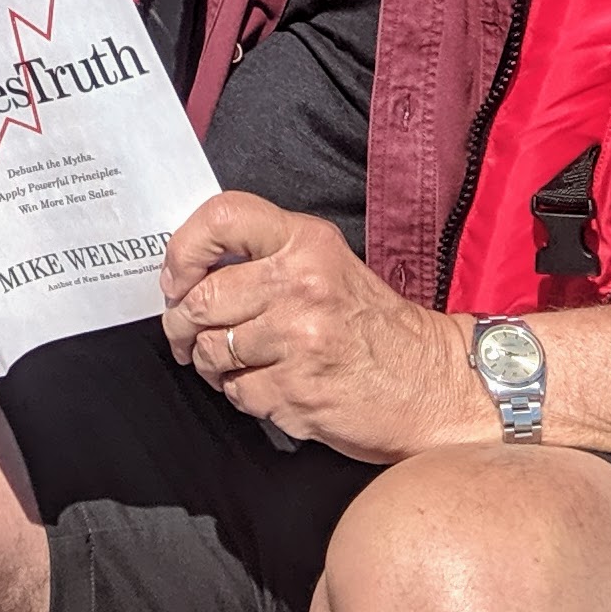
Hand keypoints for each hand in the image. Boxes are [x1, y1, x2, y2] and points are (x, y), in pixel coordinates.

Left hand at [160, 191, 484, 463]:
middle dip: (182, 323)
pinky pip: (237, 393)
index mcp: (307, 241)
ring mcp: (300, 340)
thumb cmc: (373, 325)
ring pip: (212, 350)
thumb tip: (191, 270)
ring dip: (211, 364)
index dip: (183, 248)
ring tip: (234, 364)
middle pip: (202, 297)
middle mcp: (302, 283)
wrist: (434, 384)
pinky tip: (267, 388)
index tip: (175, 278)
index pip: (222, 216)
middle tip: (187, 333)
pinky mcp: (299, 392)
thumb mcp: (329, 265)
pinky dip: (242, 395)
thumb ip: (268, 258)